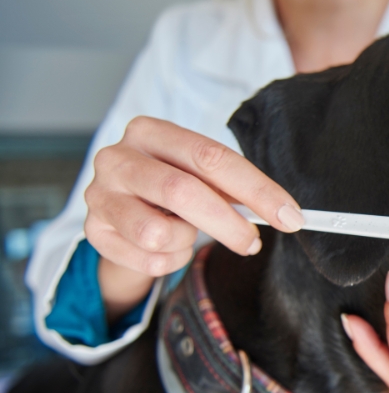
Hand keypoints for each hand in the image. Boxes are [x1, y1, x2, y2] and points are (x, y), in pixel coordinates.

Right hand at [84, 117, 304, 317]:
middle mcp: (117, 158)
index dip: (256, 190)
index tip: (290, 216)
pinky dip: (169, 260)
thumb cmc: (171, 188)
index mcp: (151, 132)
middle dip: (228, 224)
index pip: (212, 157)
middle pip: (183, 192)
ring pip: (157, 233)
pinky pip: (147, 259)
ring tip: (185, 233)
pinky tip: (166, 247)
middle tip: (252, 243)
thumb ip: (235, 188)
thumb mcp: (200, 177)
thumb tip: (285, 214)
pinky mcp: (94, 232)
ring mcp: (99, 195)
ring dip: (185, 241)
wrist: (121, 212)